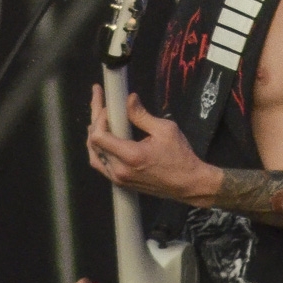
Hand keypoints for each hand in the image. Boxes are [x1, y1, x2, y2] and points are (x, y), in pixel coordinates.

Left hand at [86, 85, 221, 204]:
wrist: (188, 184)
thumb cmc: (180, 157)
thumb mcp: (165, 130)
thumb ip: (142, 115)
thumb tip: (129, 99)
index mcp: (130, 156)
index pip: (98, 137)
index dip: (99, 118)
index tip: (109, 107)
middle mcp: (120, 170)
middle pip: (93, 144)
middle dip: (95, 122)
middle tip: (102, 106)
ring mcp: (119, 179)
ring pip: (94, 156)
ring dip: (94, 137)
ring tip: (100, 118)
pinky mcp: (121, 183)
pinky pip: (102, 165)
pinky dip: (100, 150)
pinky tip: (106, 137)